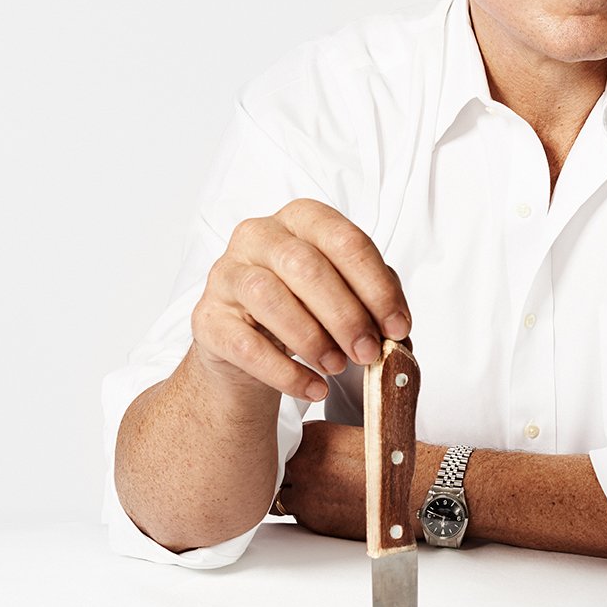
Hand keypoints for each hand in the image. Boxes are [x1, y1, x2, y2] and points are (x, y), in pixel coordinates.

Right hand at [189, 198, 410, 403]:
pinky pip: (246, 345)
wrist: (247, 348)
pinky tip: (314, 388)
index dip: (377, 286)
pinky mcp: (207, 318)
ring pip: (269, 297)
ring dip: (313, 339)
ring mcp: (226, 274)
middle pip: (306, 266)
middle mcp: (259, 235)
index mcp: (301, 218)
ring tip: (337, 367)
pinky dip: (286, 373)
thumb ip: (372, 300)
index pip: (345, 240)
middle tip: (368, 352)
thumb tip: (397, 329)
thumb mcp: (343, 295)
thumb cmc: (304, 309)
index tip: (398, 327)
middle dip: (346, 315)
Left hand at [279, 421, 442, 540]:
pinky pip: (295, 515)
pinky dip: (304, 510)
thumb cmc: (390, 463)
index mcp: (315, 436)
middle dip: (286, 470)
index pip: (283, 439)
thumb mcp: (352, 436)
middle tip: (302, 473)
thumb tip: (311, 450)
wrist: (411, 492)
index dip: (291, 448)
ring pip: (279, 494)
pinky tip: (324, 504)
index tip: (299, 453)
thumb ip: (324, 442)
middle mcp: (304, 463)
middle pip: (276, 466)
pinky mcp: (312, 520)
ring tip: (313, 491)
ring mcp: (305, 493)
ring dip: (291, 492)